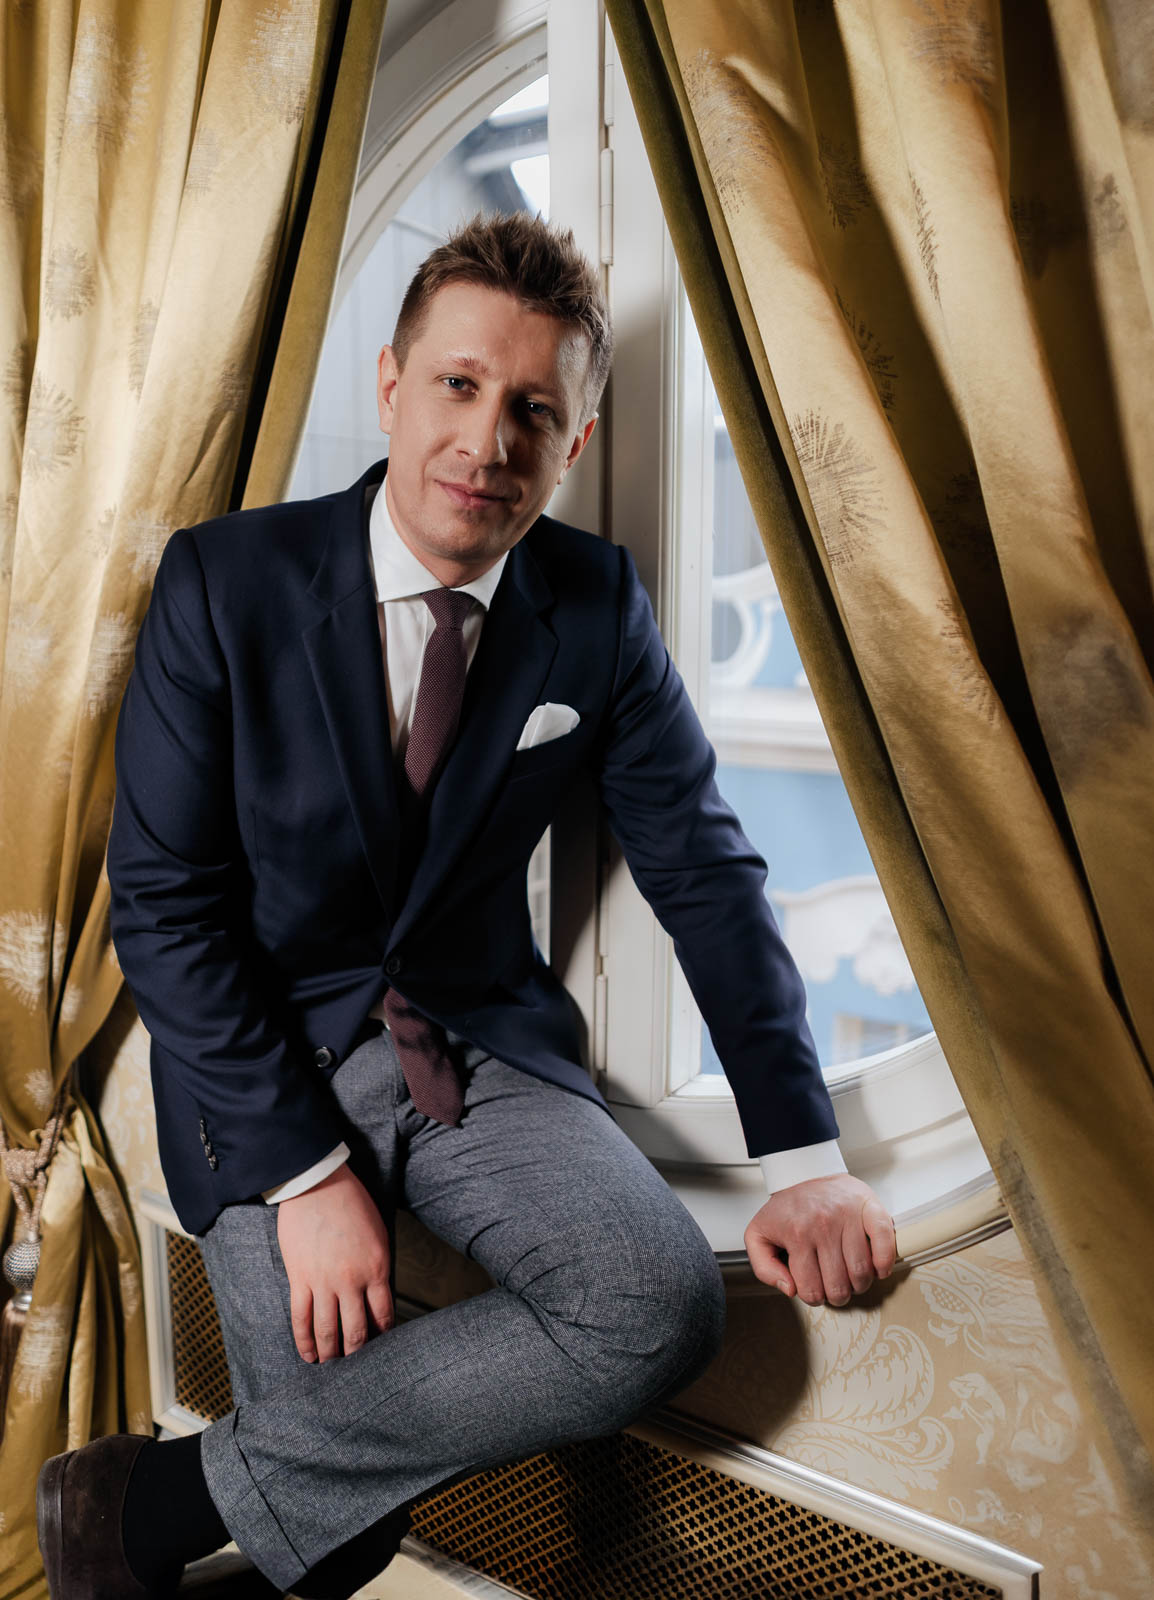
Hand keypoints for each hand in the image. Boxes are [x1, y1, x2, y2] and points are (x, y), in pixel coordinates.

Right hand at [275, 1162, 393, 1361]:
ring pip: (327, 1330)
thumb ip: (377, 1266)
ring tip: (332, 1366)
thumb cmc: (351, 1203)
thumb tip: (375, 1295)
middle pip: (356, 1330)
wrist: (318, 1184)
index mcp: (377, 1268)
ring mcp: (324, 1282)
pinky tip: (309, 1355)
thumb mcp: (378, 1234)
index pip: (383, 1314)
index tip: (381, 1347)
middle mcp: (352, 1280)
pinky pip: (300, 1319)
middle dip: (357, 1353)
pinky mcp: (299, 1279)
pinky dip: (304, 1341)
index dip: (382, 1335)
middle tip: (357, 1366)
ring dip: (331, 1354)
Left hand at [745, 1174, 896, 1305]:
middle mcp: (823, 1226)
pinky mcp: (870, 1209)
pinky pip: (885, 1244)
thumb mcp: (758, 1235)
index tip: (813, 1287)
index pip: (811, 1289)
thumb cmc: (787, 1207)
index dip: (813, 1296)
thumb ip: (763, 1268)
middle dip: (837, 1294)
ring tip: (850, 1275)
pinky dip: (883, 1263)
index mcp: (797, 1234)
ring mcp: (849, 1217)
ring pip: (862, 1273)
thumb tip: (789, 1289)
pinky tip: (876, 1268)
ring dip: (859, 1283)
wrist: (806, 1172)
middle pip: (839, 1286)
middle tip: (834, 1285)